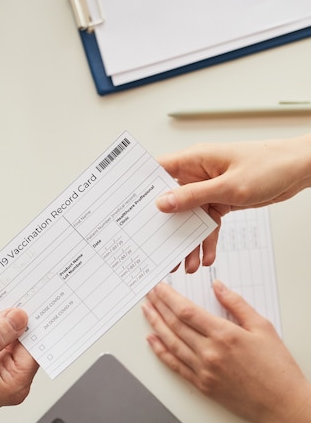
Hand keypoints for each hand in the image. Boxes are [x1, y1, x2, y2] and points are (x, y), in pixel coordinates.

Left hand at [142, 281, 310, 422]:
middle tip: (149, 295)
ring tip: (147, 312)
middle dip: (159, 307)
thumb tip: (218, 287)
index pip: (187, 311)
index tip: (160, 287)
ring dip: (155, 325)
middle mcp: (210, 353)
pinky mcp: (202, 385)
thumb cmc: (277, 368)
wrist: (282, 405)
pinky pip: (175, 365)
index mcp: (225, 335)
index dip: (169, 297)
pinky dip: (161, 352)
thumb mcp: (262, 327)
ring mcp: (203, 371)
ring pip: (171, 343)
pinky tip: (152, 341)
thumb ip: (237, 304)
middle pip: (175, 325)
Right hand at [156, 135, 310, 269]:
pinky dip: (206, 240)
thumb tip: (163, 203)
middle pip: (172, 201)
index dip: (141, 187)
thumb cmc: (269, 166)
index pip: (158, 170)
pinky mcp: (221, 200)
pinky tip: (206, 256)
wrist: (298, 170)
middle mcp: (199, 173)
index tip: (129, 209)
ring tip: (185, 263)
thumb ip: (193, 196)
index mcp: (195, 160)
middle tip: (159, 249)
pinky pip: (207, 223)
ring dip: (188, 240)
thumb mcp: (228, 187)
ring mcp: (209, 187)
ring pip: (190, 217)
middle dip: (166, 227)